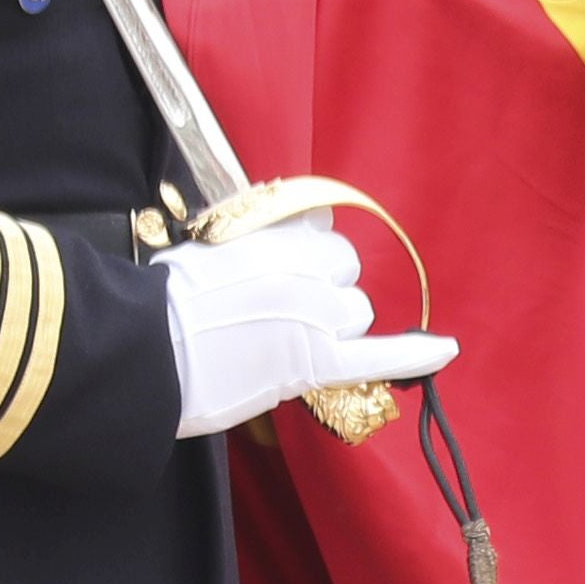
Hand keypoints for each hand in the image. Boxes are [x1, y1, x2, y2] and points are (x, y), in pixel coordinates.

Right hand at [163, 215, 453, 438]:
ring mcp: (312, 314)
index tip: (289, 277)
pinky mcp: (313, 361)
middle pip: (345, 275)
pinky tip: (446, 349)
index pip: (325, 236)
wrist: (138, 350)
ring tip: (286, 344)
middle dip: (324, 294)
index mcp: (274, 237)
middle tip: (279, 318)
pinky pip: (380, 355)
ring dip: (336, 329)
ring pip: (356, 314)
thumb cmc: (158, 304)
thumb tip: (305, 222)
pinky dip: (416, 354)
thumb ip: (259, 235)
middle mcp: (302, 268)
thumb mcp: (207, 247)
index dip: (312, 262)